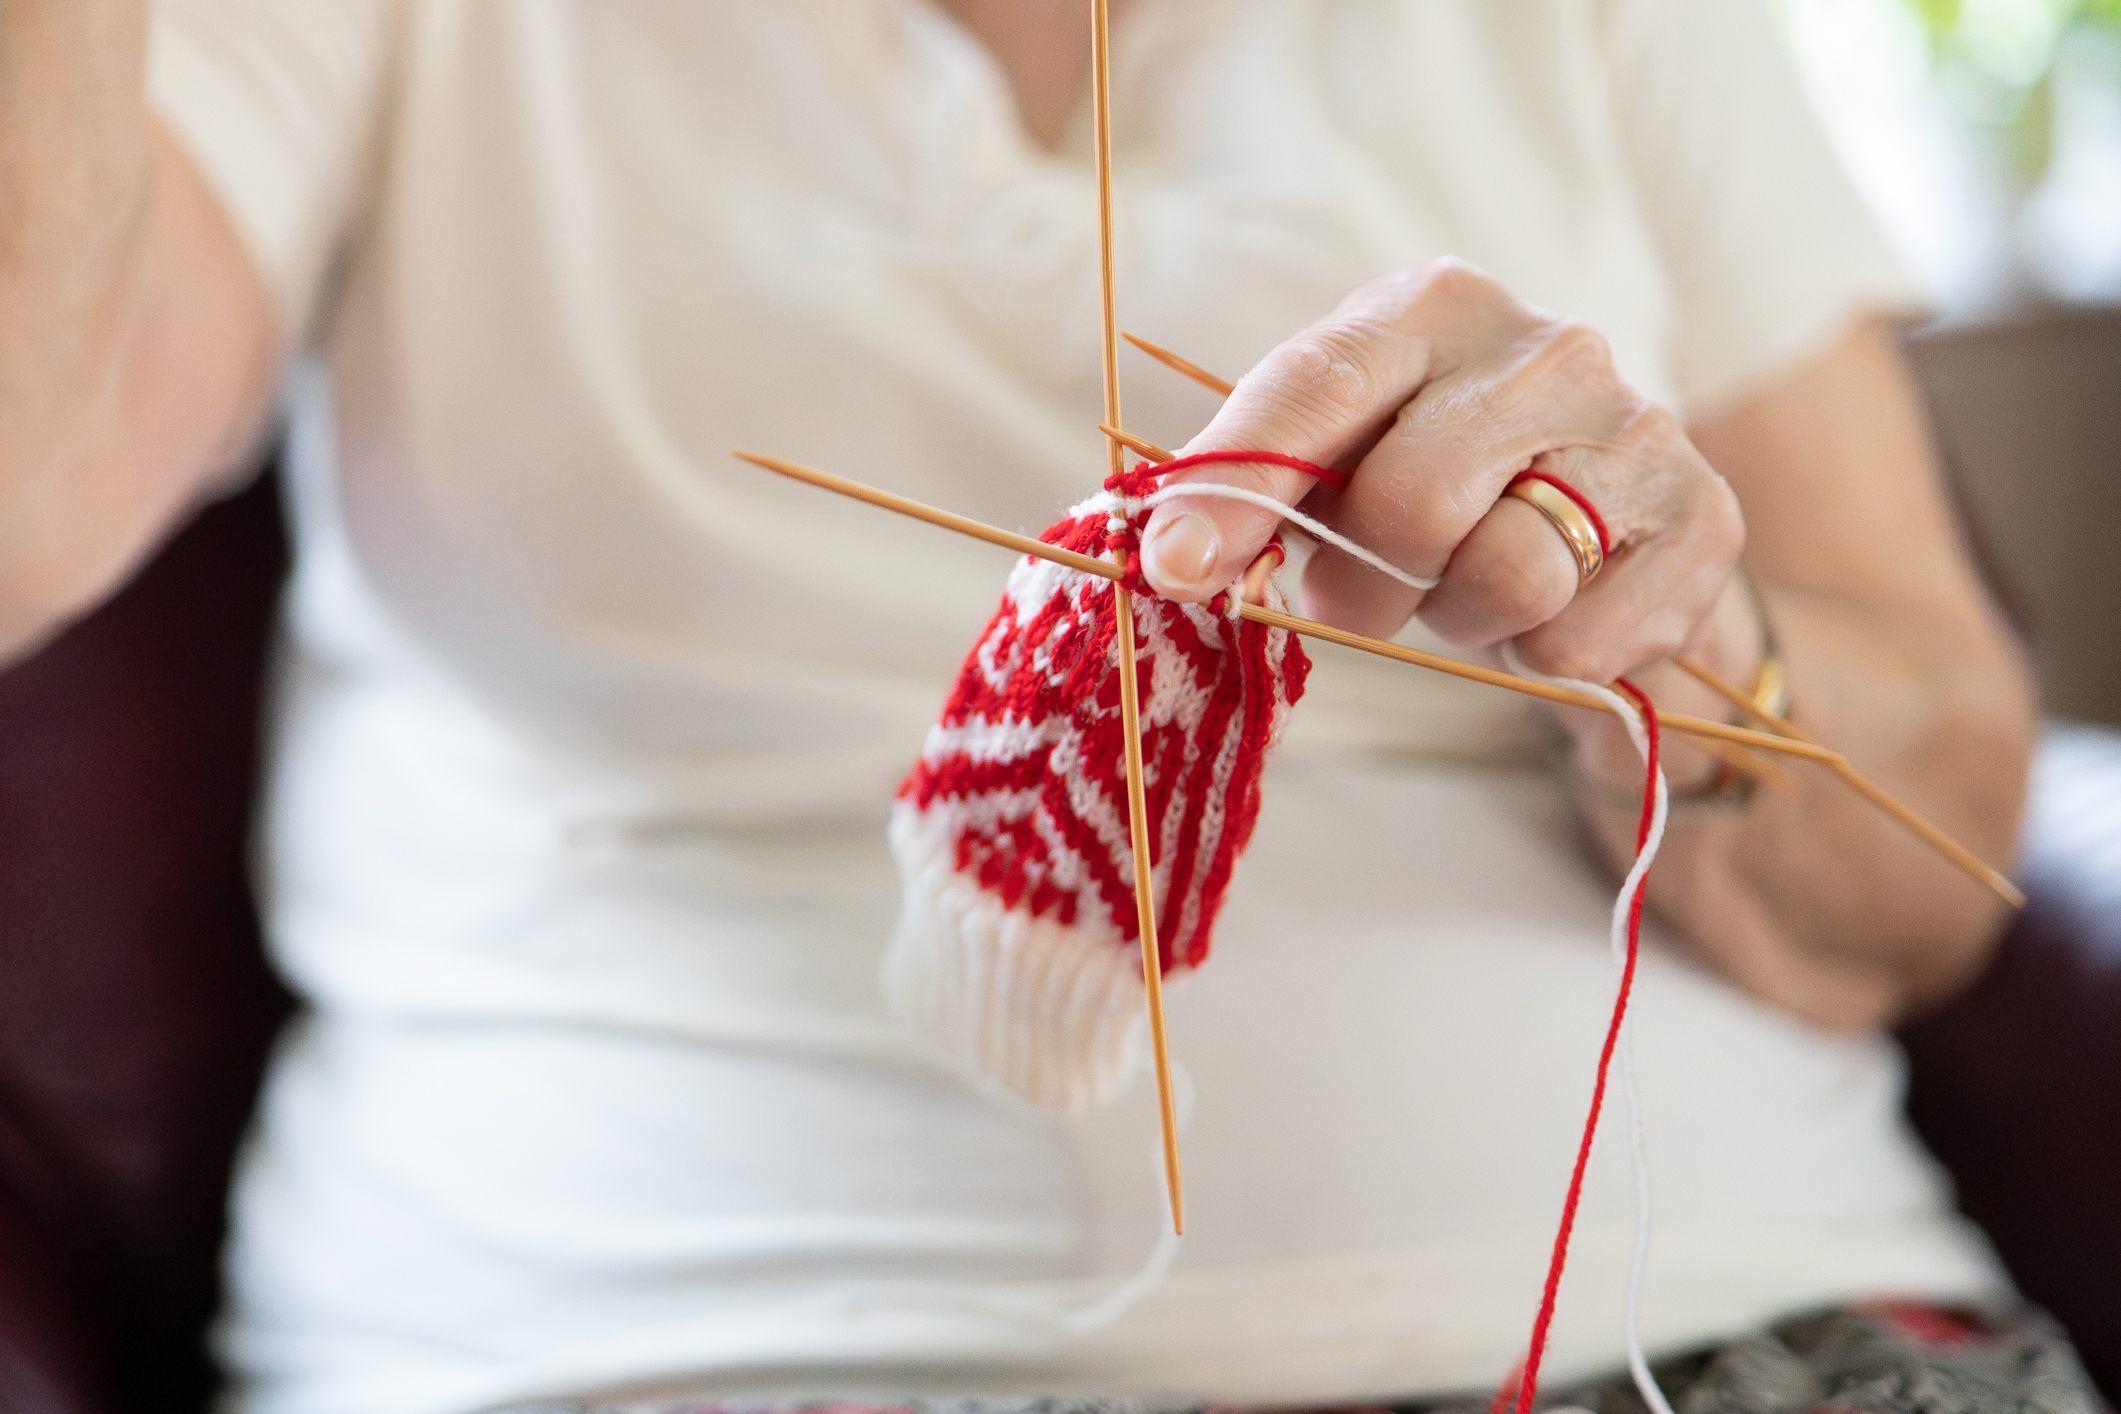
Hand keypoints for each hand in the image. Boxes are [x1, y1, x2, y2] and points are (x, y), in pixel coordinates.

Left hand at [1140, 259, 1744, 691]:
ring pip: (1505, 577)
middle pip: (1412, 505)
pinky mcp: (1703, 519)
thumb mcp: (1339, 456)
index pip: (1317, 386)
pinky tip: (1550, 604)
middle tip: (1370, 589)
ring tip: (1469, 585)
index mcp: (1431, 308)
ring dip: (1460, 616)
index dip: (1238, 483)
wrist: (1603, 526)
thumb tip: (1167, 553)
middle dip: (1367, 580)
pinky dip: (1541, 655)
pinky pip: (1578, 638)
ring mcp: (1638, 428)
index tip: (1176, 567)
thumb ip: (1255, 484)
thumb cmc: (1434, 479)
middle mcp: (1546, 347)